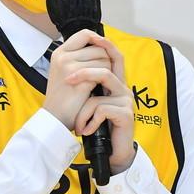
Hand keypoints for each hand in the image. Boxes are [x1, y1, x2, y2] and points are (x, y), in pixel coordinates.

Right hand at [42, 28, 112, 131]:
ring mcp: (70, 66)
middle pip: (98, 47)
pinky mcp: (80, 78)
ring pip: (103, 58)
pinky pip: (103, 71)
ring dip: (107, 70)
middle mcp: (63, 56)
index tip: (104, 51)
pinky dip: (105, 80)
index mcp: (59, 52)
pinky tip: (98, 89)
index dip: (98, 39)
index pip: (85, 34)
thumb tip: (101, 43)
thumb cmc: (63, 98)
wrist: (56, 118)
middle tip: (101, 76)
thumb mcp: (66, 72)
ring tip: (98, 83)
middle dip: (105, 60)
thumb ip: (78, 57)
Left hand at [67, 35, 135, 173]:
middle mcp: (124, 89)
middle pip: (105, 70)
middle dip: (83, 74)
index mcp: (116, 84)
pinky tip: (87, 131)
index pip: (115, 57)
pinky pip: (102, 109)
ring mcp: (126, 101)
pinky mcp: (126, 114)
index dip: (105, 45)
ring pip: (99, 94)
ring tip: (77, 124)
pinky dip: (89, 121)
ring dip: (83, 111)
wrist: (110, 154)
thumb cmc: (98, 129)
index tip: (91, 39)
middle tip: (67, 81)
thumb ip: (89, 87)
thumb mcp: (91, 104)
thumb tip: (72, 67)